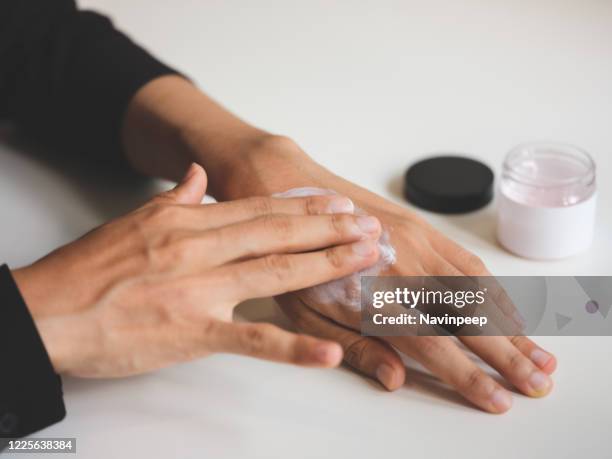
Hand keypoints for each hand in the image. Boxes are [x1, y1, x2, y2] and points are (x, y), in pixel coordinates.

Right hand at [13, 163, 382, 377]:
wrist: (47, 312)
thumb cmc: (88, 269)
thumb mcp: (134, 220)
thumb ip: (177, 199)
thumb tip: (201, 177)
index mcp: (187, 221)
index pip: (259, 208)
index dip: (303, 206)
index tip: (338, 203)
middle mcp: (199, 248)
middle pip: (277, 233)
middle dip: (329, 228)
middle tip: (370, 225)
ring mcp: (200, 290)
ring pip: (275, 273)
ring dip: (326, 265)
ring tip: (365, 260)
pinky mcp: (194, 332)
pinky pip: (252, 339)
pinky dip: (293, 347)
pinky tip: (329, 350)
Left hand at [216, 137, 557, 412]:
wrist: (285, 188)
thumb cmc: (290, 257)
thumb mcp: (306, 313)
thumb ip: (354, 346)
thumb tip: (395, 378)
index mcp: (374, 295)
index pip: (434, 345)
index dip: (468, 376)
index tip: (497, 399)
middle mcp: (404, 266)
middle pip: (468, 318)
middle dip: (508, 355)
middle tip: (538, 382)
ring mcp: (417, 241)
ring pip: (477, 289)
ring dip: (512, 325)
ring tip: (539, 353)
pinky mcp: (419, 224)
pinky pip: (467, 260)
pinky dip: (493, 289)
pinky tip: (508, 308)